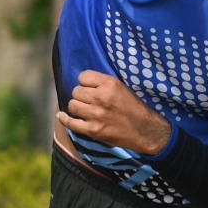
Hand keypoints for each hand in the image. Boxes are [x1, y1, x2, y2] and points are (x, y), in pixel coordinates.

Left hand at [58, 70, 173, 156]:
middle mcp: (101, 97)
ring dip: (76, 107)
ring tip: (84, 110)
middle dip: (80, 95)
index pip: (83, 77)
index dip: (85, 82)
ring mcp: (96, 114)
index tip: (89, 87)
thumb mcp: (122, 88)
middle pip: (76, 91)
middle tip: (88, 101)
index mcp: (110, 84)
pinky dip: (64, 119)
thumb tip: (82, 82)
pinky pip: (71, 123)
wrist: (146, 131)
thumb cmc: (134, 108)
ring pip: (72, 105)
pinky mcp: (93, 130)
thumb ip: (103, 84)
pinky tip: (61, 116)